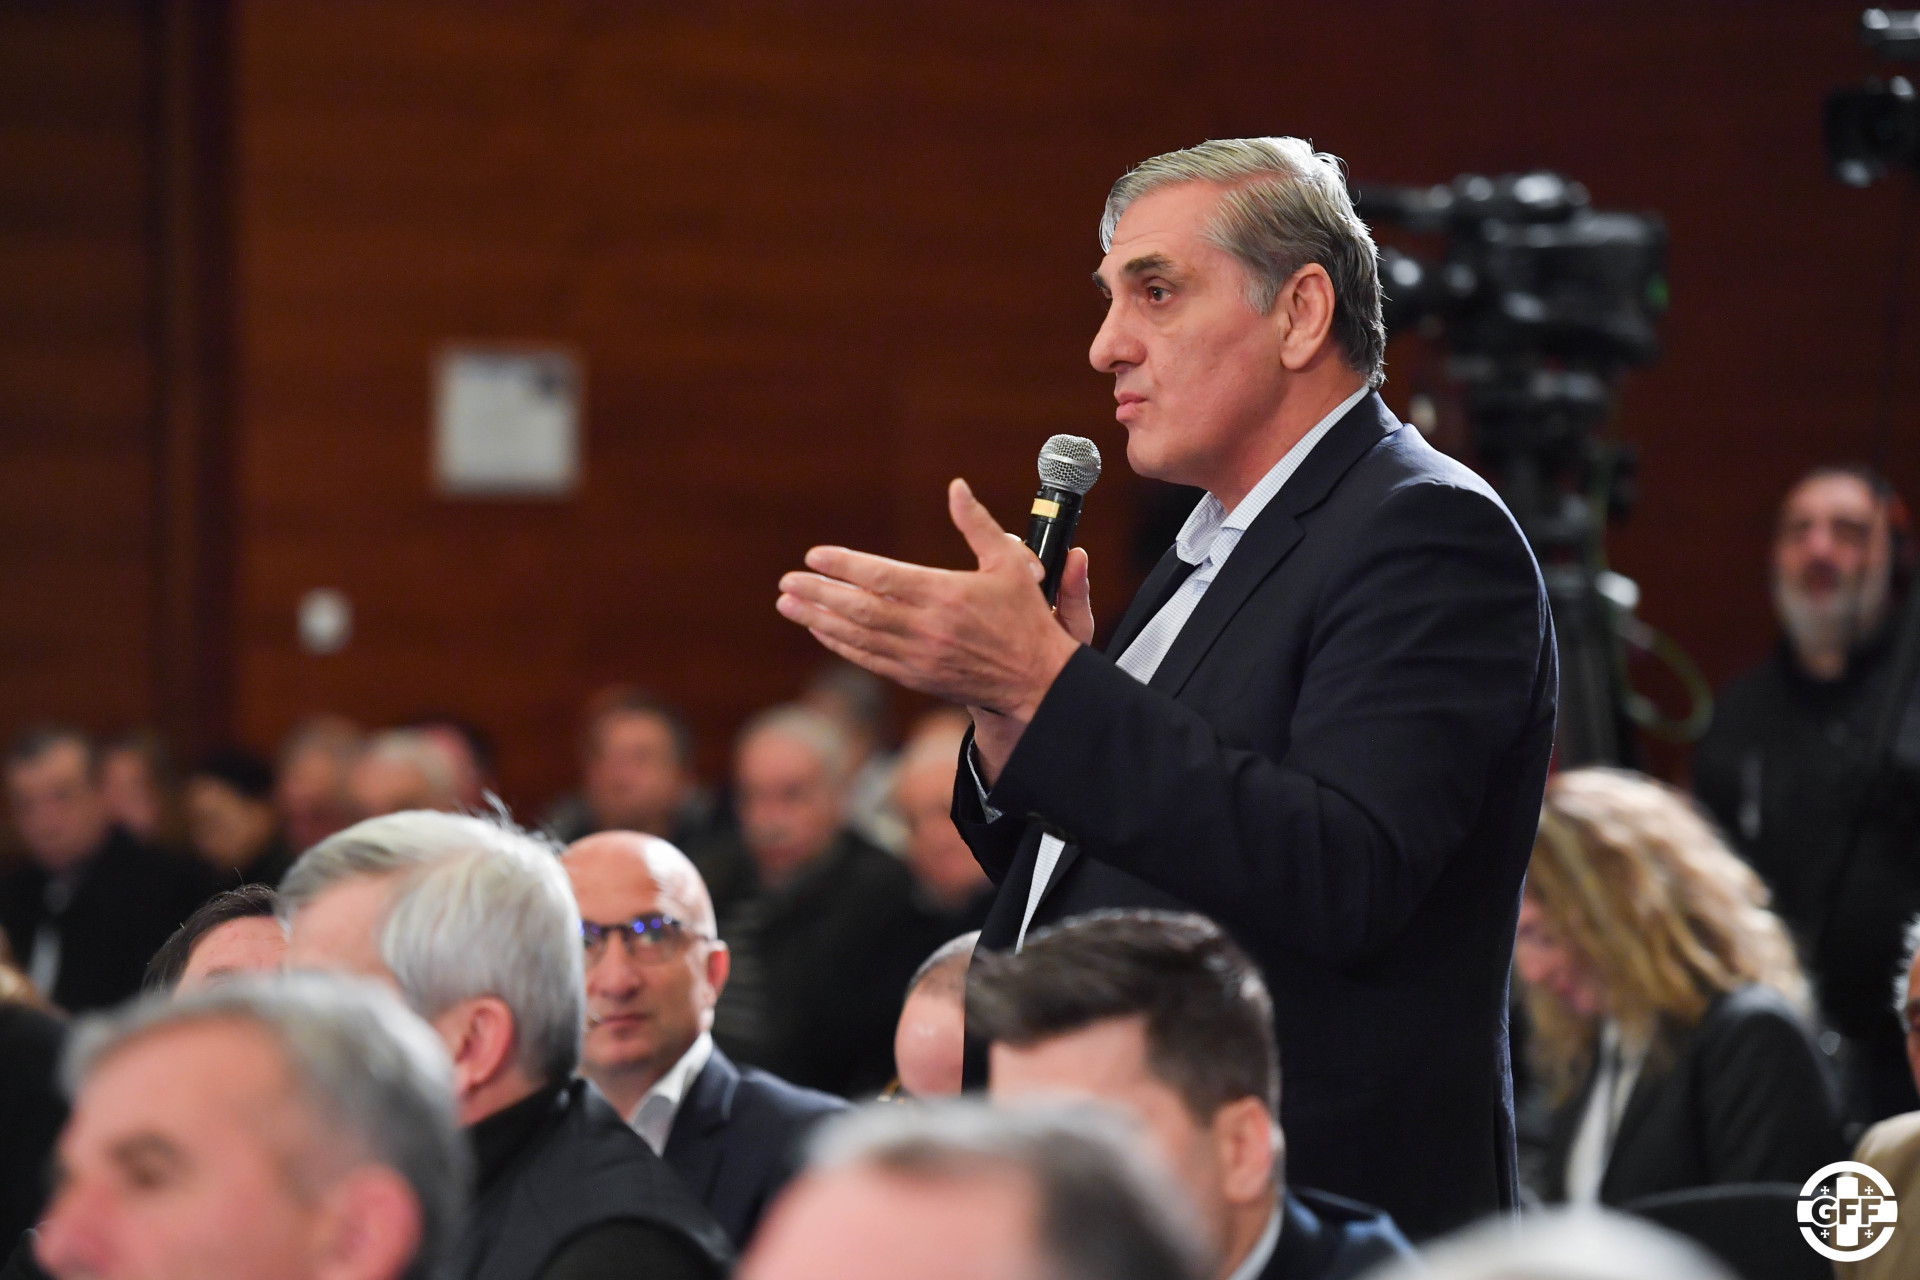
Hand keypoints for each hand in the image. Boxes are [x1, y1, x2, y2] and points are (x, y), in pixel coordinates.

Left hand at [776, 479, 1092, 730]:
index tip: (814, 555)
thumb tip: (957, 486)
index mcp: (946, 594)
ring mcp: (918, 657)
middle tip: (786, 582)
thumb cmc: (1025, 617)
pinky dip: (839, 645)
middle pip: (859, 609)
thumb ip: (978, 524)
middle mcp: (927, 628)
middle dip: (818, 594)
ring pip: (857, 636)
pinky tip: (819, 630)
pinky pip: (868, 660)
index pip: (882, 577)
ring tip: (788, 604)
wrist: (1036, 681)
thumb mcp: (1010, 563)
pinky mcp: (915, 678)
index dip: (843, 566)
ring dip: (818, 619)